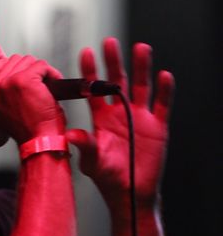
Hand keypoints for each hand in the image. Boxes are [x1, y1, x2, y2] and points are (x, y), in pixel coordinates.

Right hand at [0, 54, 66, 143]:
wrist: (40, 142)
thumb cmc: (29, 130)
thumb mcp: (4, 112)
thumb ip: (1, 93)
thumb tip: (10, 74)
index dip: (7, 66)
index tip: (19, 72)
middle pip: (12, 61)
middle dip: (28, 69)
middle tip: (38, 84)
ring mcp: (7, 83)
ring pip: (27, 60)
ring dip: (40, 71)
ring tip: (45, 86)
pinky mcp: (23, 80)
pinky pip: (41, 65)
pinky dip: (51, 73)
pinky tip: (53, 84)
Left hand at [66, 38, 173, 205]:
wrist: (130, 193)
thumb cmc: (107, 177)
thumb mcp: (92, 161)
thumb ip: (85, 146)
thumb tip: (70, 135)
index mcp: (101, 118)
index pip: (93, 90)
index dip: (90, 72)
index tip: (85, 52)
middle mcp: (120, 113)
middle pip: (118, 81)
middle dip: (114, 62)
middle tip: (109, 42)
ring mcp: (140, 117)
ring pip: (141, 87)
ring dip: (141, 68)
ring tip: (140, 48)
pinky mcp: (158, 126)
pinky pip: (162, 104)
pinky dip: (164, 91)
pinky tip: (163, 76)